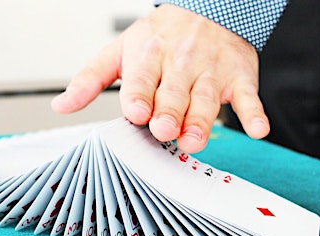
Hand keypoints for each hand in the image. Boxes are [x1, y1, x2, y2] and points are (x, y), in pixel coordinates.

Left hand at [51, 4, 269, 152]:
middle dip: (169, 112)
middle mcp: (181, 63)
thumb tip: (61, 105)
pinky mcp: (239, 77)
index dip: (139, 97)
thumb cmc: (161, 36)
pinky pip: (248, 96)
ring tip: (195, 139)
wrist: (208, 9)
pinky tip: (258, 129)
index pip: (141, 80)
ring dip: (202, 119)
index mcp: (149, 56)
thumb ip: (91, 78)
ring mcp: (211, 71)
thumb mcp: (120, 50)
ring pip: (206, 98)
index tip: (136, 113)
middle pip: (174, 93)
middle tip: (164, 130)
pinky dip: (254, 112)